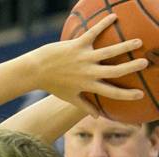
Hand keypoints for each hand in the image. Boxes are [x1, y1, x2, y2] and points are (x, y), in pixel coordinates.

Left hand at [31, 14, 147, 115]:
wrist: (35, 70)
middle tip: (145, 62)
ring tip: (138, 41)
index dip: (126, 95)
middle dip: (130, 67)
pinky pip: (92, 33)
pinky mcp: (76, 45)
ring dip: (124, 46)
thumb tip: (97, 116)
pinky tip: (114, 17)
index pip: (110, 92)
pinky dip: (103, 24)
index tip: (140, 95)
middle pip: (114, 71)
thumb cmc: (53, 84)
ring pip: (108, 52)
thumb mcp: (68, 97)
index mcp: (87, 85)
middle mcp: (87, 72)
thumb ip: (84, 105)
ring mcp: (83, 58)